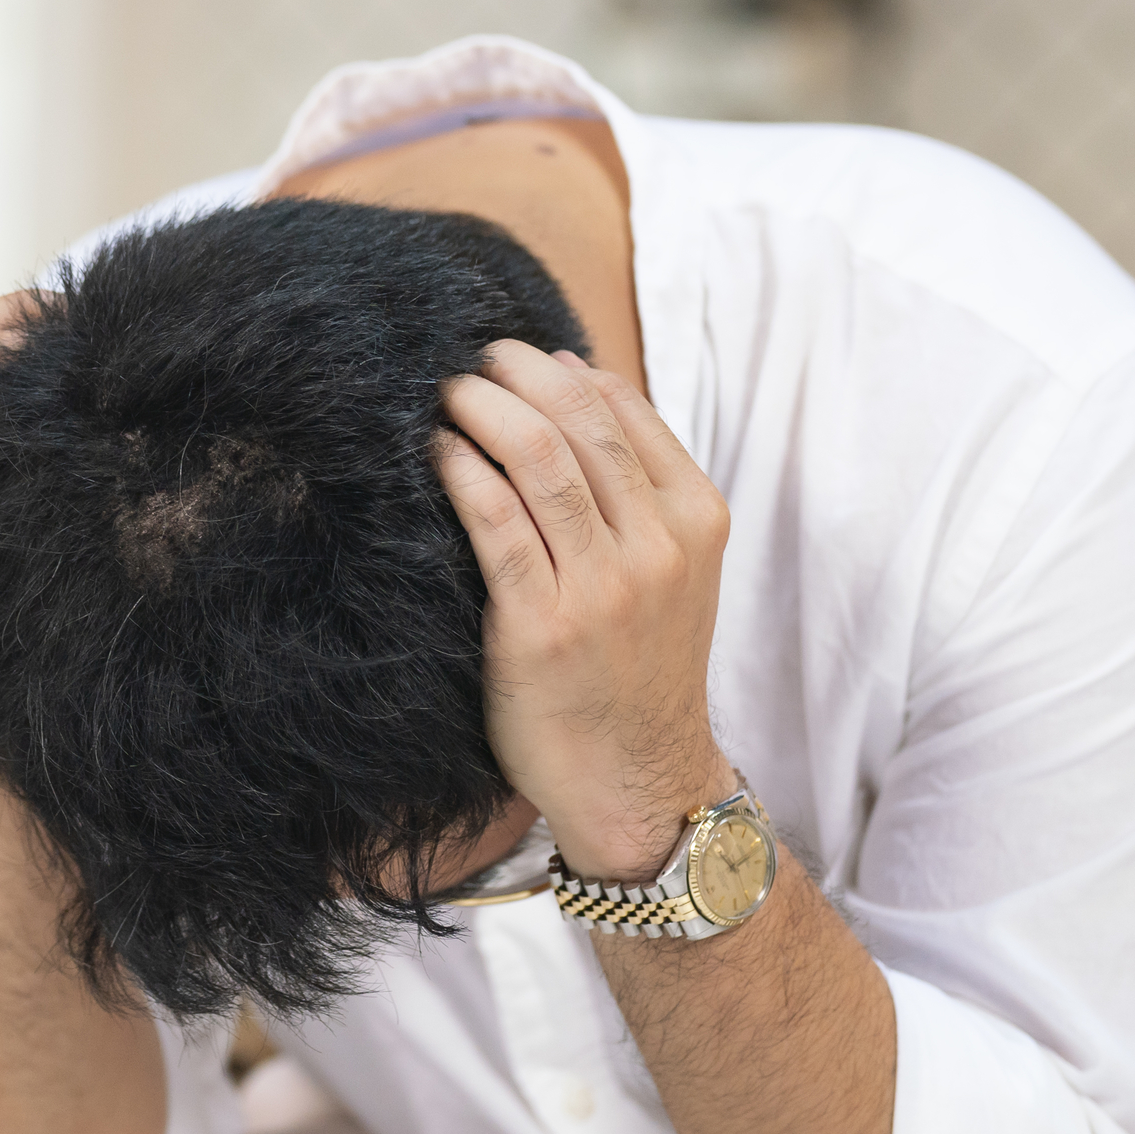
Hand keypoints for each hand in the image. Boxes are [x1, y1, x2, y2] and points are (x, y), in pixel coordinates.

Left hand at [433, 343, 732, 879]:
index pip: (625, 411)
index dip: (562, 370)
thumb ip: (637, 485)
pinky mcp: (542, 626)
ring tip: (447, 394)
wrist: (637, 778)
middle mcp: (658, 548)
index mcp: (696, 519)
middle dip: (517, 375)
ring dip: (484, 410)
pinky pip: (496, 522)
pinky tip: (438, 452)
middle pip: (579, 423)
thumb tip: (577, 376)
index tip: (517, 355)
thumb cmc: (637, 665)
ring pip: (539, 460)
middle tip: (470, 358)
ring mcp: (604, 588)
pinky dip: (462, 471)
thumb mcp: (673, 567)